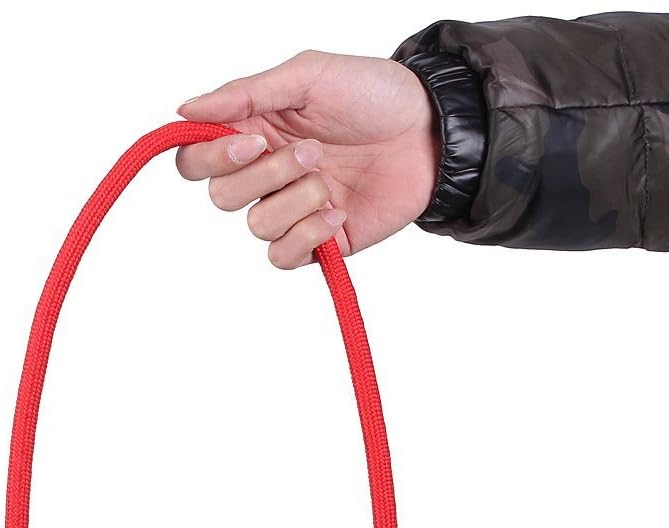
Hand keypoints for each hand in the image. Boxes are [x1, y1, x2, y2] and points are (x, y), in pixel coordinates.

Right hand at [175, 49, 440, 269]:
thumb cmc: (373, 95)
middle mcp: (267, 175)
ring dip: (294, 200)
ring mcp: (294, 211)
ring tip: (329, 177)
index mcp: (254, 131)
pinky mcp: (321, 243)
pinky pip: (286, 256)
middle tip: (311, 152)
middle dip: (263, 177)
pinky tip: (335, 212)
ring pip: (257, 227)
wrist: (429, 132)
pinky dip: (307, 236)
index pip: (197, 161)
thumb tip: (184, 110)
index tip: (248, 142)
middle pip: (222, 197)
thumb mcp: (307, 76)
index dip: (211, 158)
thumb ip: (245, 94)